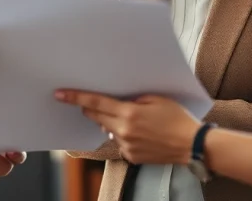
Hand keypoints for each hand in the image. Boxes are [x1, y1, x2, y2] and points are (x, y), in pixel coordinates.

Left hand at [55, 90, 199, 164]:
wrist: (192, 145)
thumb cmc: (177, 118)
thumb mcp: (155, 98)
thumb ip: (132, 98)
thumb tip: (116, 102)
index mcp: (129, 113)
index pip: (95, 103)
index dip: (75, 98)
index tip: (59, 94)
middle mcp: (124, 131)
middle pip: (96, 117)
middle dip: (93, 110)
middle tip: (95, 103)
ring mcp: (126, 146)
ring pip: (108, 130)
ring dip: (113, 123)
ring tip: (135, 120)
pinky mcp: (131, 157)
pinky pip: (120, 142)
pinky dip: (124, 135)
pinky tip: (141, 133)